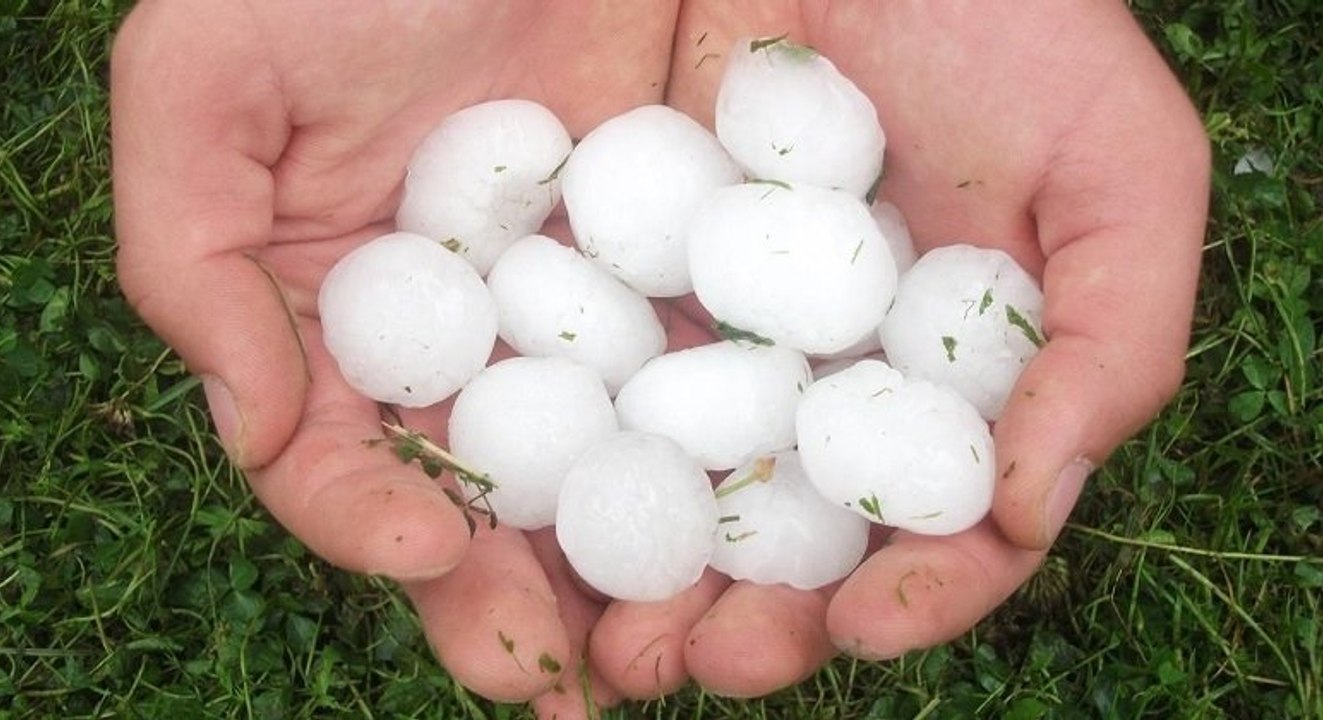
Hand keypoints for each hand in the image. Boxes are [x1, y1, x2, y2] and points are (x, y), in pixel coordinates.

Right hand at [110, 0, 685, 708]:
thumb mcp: (206, 80)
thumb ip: (188, 256)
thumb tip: (253, 429)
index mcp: (340, 323)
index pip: (340, 462)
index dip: (370, 524)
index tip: (432, 550)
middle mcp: (461, 346)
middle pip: (480, 504)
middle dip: (512, 603)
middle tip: (561, 685)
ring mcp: (579, 322)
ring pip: (600, 479)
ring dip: (628, 578)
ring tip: (668, 654)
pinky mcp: (681, 280)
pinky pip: (709, 386)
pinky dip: (733, 467)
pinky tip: (763, 533)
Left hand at [590, 0, 1207, 693]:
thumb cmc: (1020, 28)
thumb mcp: (1119, 172)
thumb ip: (1111, 342)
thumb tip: (1027, 509)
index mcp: (952, 389)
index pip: (939, 528)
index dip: (914, 597)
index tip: (861, 626)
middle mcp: (832, 384)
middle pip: (793, 537)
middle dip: (750, 618)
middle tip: (703, 664)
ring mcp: (724, 337)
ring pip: (680, 487)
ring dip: (643, 576)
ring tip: (608, 640)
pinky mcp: (628, 279)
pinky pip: (588, 379)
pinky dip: (562, 455)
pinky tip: (529, 508)